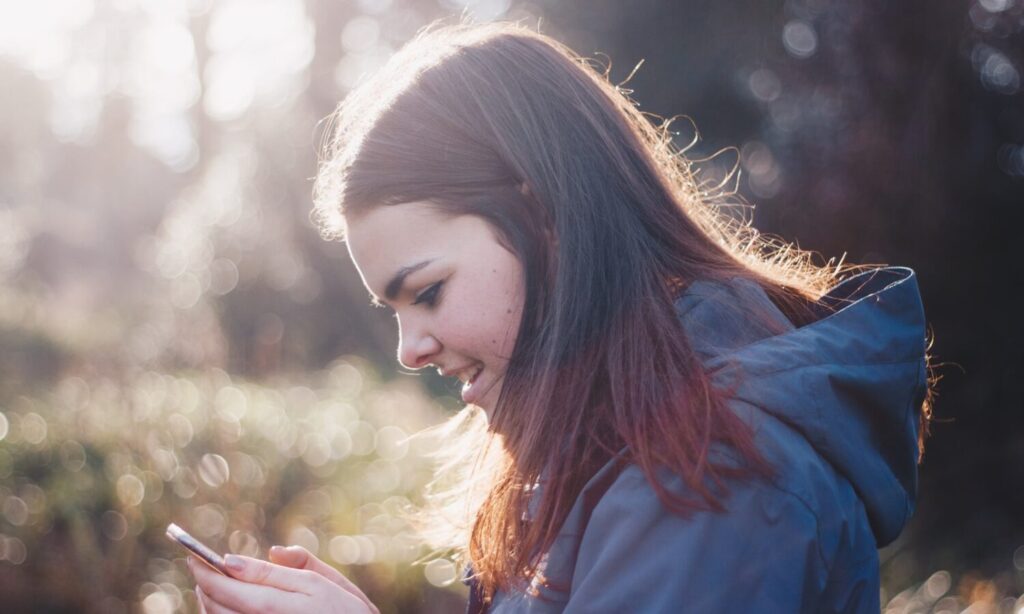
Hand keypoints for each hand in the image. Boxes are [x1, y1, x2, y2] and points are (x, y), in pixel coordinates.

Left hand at [189, 547, 378, 613]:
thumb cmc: (346, 613)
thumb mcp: (323, 583)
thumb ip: (291, 567)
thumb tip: (267, 551)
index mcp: (280, 606)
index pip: (230, 587)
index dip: (207, 570)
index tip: (193, 555)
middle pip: (218, 606)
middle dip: (205, 585)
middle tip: (200, 567)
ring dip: (209, 602)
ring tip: (211, 585)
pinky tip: (227, 605)